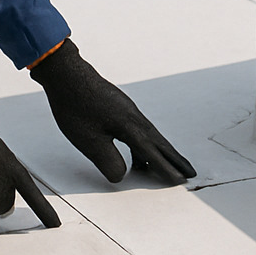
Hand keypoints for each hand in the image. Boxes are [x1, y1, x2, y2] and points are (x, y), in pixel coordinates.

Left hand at [29, 39, 196, 184]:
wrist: (66, 73)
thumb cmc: (75, 106)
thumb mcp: (88, 140)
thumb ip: (108, 161)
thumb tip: (121, 176)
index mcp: (129, 126)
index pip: (151, 152)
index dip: (165, 169)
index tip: (180, 182)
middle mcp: (134, 117)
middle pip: (159, 142)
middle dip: (174, 159)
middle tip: (190, 172)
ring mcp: (127, 110)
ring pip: (150, 136)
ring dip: (161, 152)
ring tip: (169, 168)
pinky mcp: (119, 107)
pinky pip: (139, 130)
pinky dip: (145, 144)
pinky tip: (139, 153)